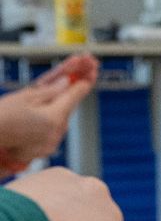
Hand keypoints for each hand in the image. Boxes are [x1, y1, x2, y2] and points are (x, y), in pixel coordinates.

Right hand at [0, 54, 97, 170]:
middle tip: (78, 73)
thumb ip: (50, 90)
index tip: (92, 70)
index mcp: (54, 117)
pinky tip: (46, 110)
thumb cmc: (1, 116)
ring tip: (58, 90)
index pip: (75, 95)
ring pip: (62, 118)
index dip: (84, 80)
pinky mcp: (45, 150)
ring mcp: (52, 143)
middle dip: (72, 91)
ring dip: (61, 105)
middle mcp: (57, 132)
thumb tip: (67, 83)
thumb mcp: (24, 96)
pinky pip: (54, 129)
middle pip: (69, 106)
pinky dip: (52, 118)